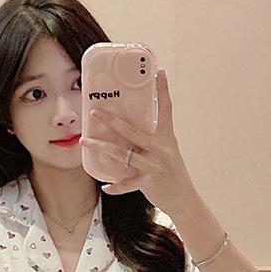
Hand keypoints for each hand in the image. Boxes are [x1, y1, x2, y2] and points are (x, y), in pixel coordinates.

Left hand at [80, 69, 198, 218]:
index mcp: (167, 138)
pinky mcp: (148, 183)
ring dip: (101, 147)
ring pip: (122, 154)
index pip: (166, 110)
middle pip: (131, 131)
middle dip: (111, 120)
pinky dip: (116, 186)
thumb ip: (151, 141)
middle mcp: (160, 149)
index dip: (163, 90)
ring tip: (86, 141)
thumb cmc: (173, 174)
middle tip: (94, 112)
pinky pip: (127, 184)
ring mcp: (153, 166)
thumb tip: (129, 130)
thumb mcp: (168, 152)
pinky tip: (105, 186)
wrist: (184, 199)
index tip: (159, 72)